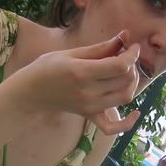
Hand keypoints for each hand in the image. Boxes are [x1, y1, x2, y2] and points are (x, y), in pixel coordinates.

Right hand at [22, 31, 140, 134]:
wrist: (31, 92)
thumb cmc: (47, 68)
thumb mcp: (71, 52)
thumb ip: (100, 48)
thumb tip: (125, 37)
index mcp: (83, 72)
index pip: (120, 65)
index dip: (132, 54)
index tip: (133, 46)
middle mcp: (88, 92)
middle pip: (125, 80)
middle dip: (132, 65)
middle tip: (126, 56)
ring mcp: (90, 107)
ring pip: (125, 97)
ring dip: (132, 83)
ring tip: (125, 73)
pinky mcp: (89, 116)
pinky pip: (112, 128)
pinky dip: (127, 124)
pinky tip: (135, 113)